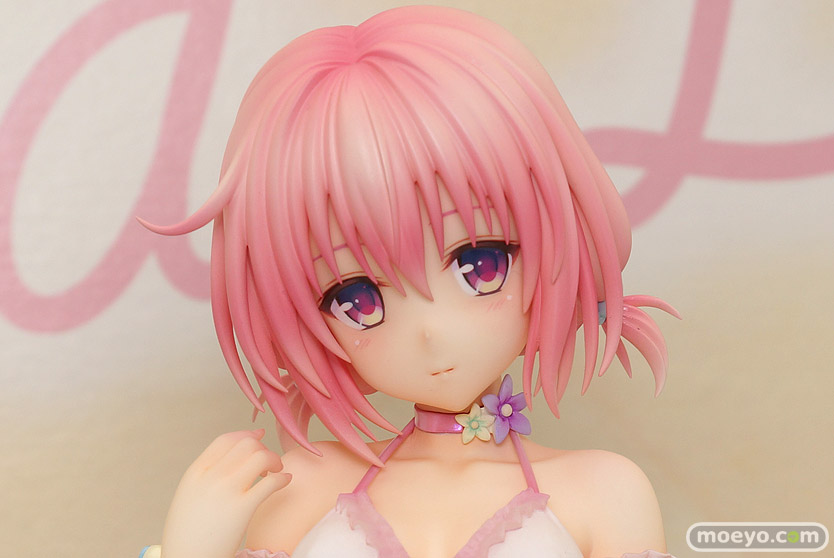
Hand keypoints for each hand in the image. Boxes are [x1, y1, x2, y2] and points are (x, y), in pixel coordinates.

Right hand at [161, 429, 290, 557]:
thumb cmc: (189, 535)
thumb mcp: (188, 497)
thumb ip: (205, 476)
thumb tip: (231, 461)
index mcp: (195, 473)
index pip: (225, 440)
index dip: (246, 436)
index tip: (259, 438)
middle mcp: (210, 477)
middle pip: (246, 444)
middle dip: (262, 449)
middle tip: (268, 464)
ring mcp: (227, 491)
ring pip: (260, 456)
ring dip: (274, 461)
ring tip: (275, 473)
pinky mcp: (243, 508)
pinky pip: (271, 482)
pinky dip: (283, 478)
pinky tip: (285, 482)